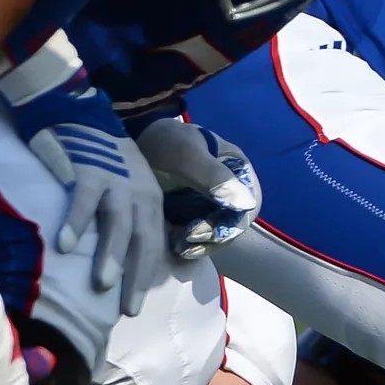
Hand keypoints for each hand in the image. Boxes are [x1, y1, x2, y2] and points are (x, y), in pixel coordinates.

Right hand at [6, 78, 164, 316]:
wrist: (81, 115)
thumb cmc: (101, 160)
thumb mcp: (124, 189)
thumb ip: (126, 220)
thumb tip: (119, 264)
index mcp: (149, 200)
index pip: (151, 245)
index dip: (144, 276)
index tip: (131, 307)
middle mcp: (138, 192)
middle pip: (141, 239)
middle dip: (135, 276)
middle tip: (126, 308)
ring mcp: (115, 180)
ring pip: (117, 223)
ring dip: (110, 254)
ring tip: (100, 284)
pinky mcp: (89, 168)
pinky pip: (84, 200)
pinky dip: (77, 222)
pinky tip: (65, 246)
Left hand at [136, 118, 260, 257]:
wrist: (136, 140)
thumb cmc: (165, 142)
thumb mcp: (187, 155)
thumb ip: (214, 176)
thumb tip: (246, 204)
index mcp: (238, 169)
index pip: (248, 206)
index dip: (230, 225)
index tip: (200, 232)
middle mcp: (231, 188)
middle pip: (233, 223)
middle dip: (212, 237)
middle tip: (185, 240)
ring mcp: (214, 202)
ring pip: (218, 233)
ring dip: (200, 244)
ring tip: (176, 244)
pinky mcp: (196, 212)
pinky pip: (201, 234)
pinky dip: (189, 243)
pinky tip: (173, 243)